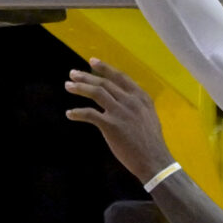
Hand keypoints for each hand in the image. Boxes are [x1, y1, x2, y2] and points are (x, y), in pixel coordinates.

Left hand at [64, 60, 174, 182]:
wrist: (154, 160)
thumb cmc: (151, 143)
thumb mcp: (149, 117)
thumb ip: (137, 105)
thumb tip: (125, 99)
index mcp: (141, 97)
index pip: (120, 77)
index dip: (105, 68)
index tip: (92, 61)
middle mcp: (130, 101)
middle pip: (105, 83)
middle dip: (86, 76)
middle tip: (72, 73)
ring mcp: (120, 112)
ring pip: (96, 92)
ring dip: (80, 88)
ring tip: (68, 86)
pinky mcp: (111, 125)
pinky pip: (90, 114)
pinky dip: (78, 112)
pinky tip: (69, 113)